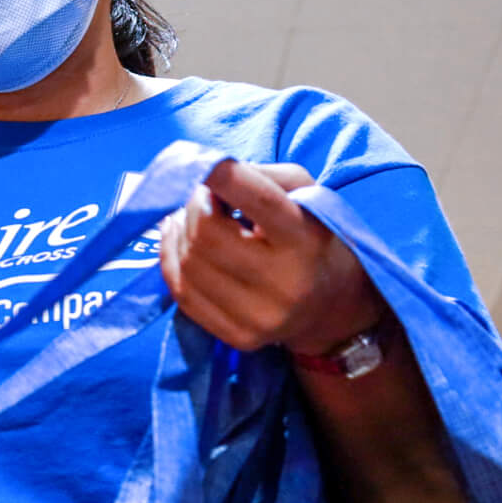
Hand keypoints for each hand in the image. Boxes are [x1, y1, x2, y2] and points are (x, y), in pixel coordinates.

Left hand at [157, 162, 382, 353]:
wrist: (330, 305)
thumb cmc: (312, 235)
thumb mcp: (305, 192)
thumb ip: (262, 175)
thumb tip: (206, 175)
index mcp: (305, 238)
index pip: (257, 200)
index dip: (221, 176)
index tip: (205, 164)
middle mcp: (285, 283)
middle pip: (206, 232)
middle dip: (194, 205)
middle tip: (201, 196)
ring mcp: (260, 317)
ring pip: (188, 262)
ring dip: (179, 231)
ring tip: (189, 219)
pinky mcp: (239, 338)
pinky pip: (183, 294)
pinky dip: (171, 261)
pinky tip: (179, 243)